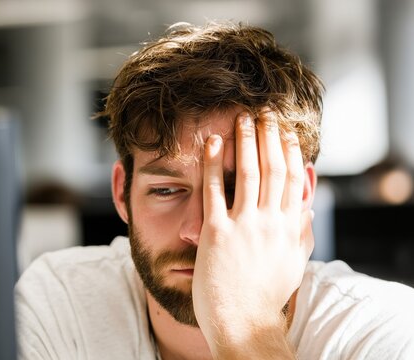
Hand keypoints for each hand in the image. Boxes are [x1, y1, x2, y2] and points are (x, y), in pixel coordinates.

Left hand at [192, 110, 313, 356]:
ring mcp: (243, 226)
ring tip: (241, 119)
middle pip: (272, 169)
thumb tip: (309, 207)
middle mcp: (270, 222)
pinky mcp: (216, 233)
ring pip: (247, 173)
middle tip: (263, 112)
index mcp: (289, 228)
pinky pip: (213, 191)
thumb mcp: (292, 263)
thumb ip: (302, 233)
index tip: (284, 131)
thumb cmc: (265, 296)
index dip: (288, 152)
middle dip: (268, 137)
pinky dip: (212, 164)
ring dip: (244, 141)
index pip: (293, 180)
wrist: (244, 323)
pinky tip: (211, 142)